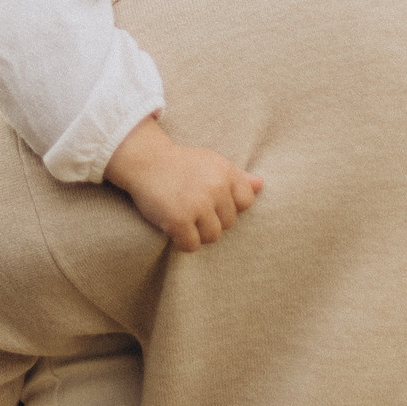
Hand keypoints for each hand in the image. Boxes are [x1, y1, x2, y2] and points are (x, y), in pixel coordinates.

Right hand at [103, 114, 262, 252]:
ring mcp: (197, 205)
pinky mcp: (178, 220)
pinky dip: (183, 242)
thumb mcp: (211, 162)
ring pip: (213, 236)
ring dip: (198, 233)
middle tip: (192, 208)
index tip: (212, 200)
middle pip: (229, 223)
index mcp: (226, 172)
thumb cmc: (180, 163)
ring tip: (184, 218)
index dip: (229, 205)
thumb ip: (237, 176)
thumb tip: (261, 185)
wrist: (145, 160)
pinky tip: (173, 228)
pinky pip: (192, 245)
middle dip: (212, 219)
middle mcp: (215, 188)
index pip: (246, 202)